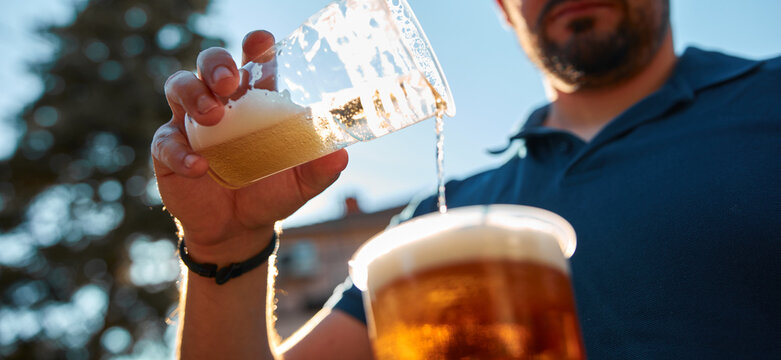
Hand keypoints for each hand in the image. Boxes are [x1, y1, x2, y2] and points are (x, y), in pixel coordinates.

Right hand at [151, 30, 347, 262]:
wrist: (239, 231)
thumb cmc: (271, 192)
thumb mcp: (301, 183)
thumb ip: (320, 169)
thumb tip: (340, 154)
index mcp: (255, 100)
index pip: (253, 61)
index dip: (255, 46)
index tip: (261, 42)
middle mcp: (221, 103)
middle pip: (210, 63)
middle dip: (217, 64)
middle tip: (230, 83)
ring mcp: (191, 124)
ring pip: (179, 87)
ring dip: (194, 95)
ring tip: (212, 116)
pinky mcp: (168, 150)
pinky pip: (165, 142)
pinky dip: (180, 152)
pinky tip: (199, 166)